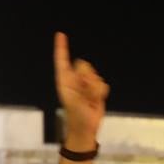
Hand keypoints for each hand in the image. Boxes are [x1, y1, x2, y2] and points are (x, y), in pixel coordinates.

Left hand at [54, 33, 107, 149]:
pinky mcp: (96, 89)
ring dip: (95, 88)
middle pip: (84, 65)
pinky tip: (97, 100)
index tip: (60, 34)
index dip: (61, 47)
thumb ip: (81, 84)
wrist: (86, 129)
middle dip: (88, 78)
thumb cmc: (76, 116)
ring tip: (90, 100)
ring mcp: (86, 84)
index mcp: (65, 80)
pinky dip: (101, 92)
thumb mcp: (74, 100)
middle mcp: (75, 79)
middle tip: (84, 93)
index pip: (62, 60)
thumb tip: (87, 72)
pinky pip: (103, 83)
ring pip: (95, 75)